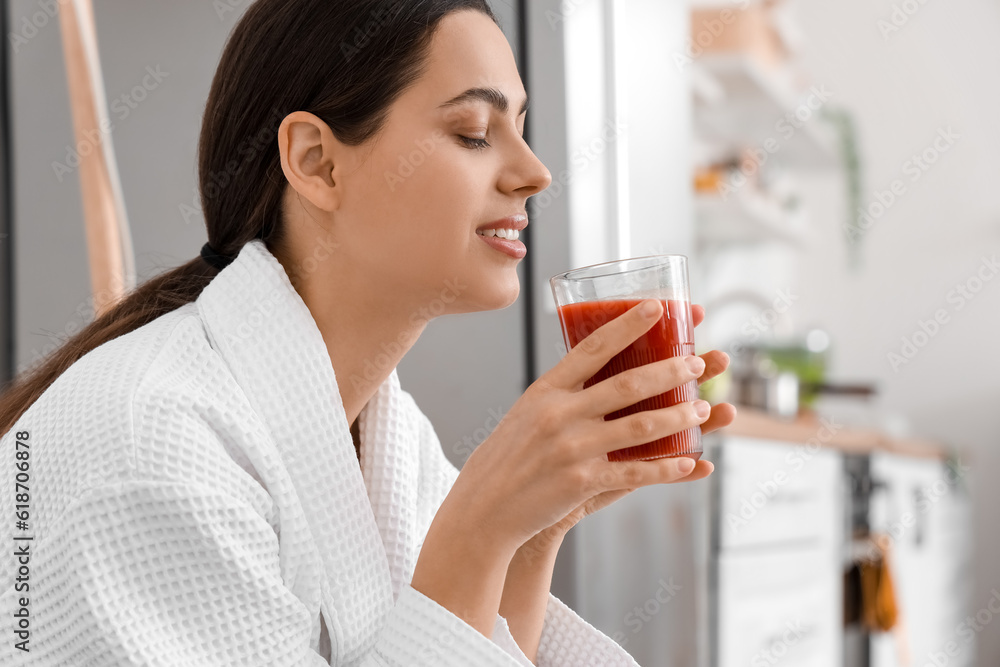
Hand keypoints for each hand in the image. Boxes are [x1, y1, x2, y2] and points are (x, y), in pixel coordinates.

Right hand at [441, 299, 732, 555]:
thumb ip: (561, 394)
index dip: (627, 325)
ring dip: (678, 416)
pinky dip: (666, 468)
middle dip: (670, 371)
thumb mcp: (527, 413)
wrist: (483, 507)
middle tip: (698, 362)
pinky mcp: (580, 482)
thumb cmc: (508, 457)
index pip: (592, 348)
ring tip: (703, 408)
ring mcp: (571, 448)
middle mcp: (559, 414)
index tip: (657, 307)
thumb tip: (595, 369)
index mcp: (546, 390)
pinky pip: (634, 473)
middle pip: (627, 384)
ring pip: (639, 427)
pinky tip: (690, 461)